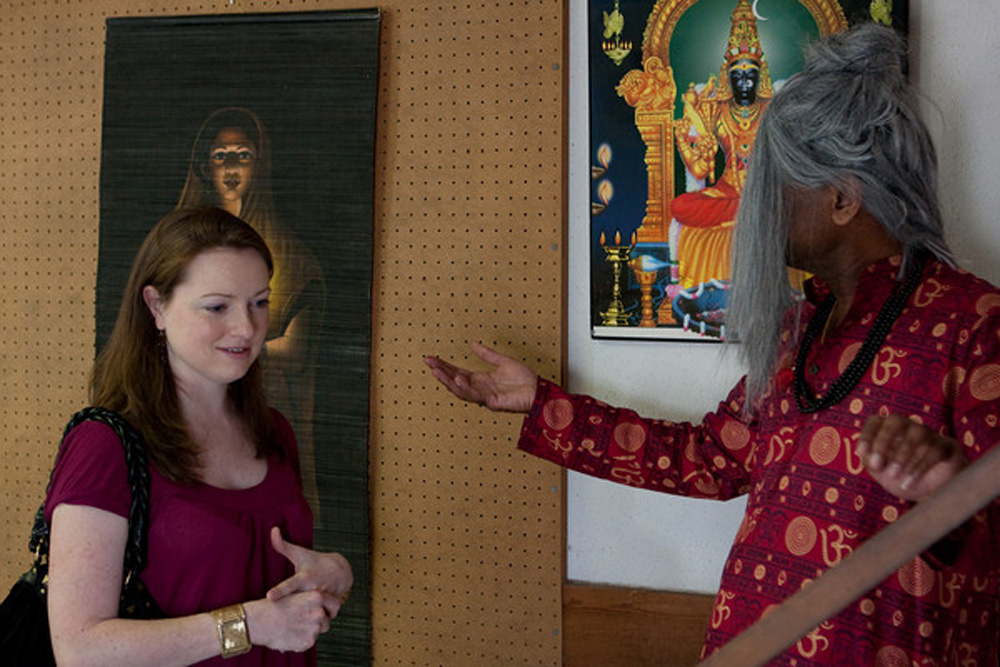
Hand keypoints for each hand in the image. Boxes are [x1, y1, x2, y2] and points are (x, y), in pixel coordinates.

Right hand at [245, 590, 329, 652]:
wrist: (258, 621)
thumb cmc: (273, 607)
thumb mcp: (295, 596)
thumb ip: (311, 602)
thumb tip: (322, 610)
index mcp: (317, 596)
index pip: (335, 604)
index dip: (330, 610)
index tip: (326, 613)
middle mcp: (319, 611)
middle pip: (327, 621)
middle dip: (319, 623)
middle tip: (303, 623)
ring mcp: (315, 627)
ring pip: (318, 632)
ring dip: (309, 632)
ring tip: (292, 628)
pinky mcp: (309, 641)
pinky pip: (309, 642)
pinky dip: (301, 641)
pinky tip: (289, 635)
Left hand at [267, 527, 352, 617]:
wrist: (341, 572)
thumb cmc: (314, 562)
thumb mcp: (300, 554)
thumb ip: (283, 545)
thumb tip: (273, 529)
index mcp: (304, 577)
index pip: (290, 584)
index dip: (280, 591)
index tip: (269, 596)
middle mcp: (315, 589)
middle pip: (300, 604)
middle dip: (292, 611)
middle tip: (277, 620)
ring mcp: (325, 600)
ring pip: (311, 614)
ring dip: (303, 619)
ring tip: (293, 625)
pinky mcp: (332, 608)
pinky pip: (320, 621)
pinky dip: (314, 624)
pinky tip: (305, 628)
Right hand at [423, 342, 537, 412]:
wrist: (537, 390)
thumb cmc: (524, 378)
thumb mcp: (503, 361)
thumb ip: (487, 354)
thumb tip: (473, 344)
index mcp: (480, 379)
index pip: (457, 372)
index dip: (444, 366)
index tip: (431, 358)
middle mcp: (479, 388)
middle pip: (454, 380)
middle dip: (440, 372)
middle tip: (428, 362)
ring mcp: (484, 396)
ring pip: (460, 390)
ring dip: (447, 381)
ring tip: (436, 371)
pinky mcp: (491, 402)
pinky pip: (474, 395)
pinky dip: (464, 387)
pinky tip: (457, 378)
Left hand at [857, 415, 967, 500]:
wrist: (932, 495)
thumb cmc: (901, 478)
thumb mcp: (882, 473)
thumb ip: (872, 462)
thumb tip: (864, 452)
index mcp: (890, 431)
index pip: (876, 421)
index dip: (867, 434)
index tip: (861, 452)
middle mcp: (910, 428)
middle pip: (896, 421)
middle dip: (883, 441)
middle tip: (877, 465)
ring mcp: (931, 435)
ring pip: (917, 434)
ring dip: (902, 456)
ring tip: (893, 475)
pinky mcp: (948, 447)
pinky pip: (935, 450)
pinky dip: (919, 467)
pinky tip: (908, 482)